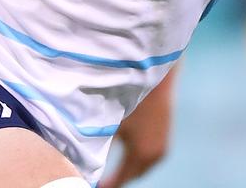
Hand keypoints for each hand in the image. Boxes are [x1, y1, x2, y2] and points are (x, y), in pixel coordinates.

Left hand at [98, 71, 173, 187]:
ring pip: (140, 166)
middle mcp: (155, 154)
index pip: (120, 180)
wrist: (154, 70)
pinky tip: (120, 154)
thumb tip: (81, 160)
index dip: (107, 184)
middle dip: (116, 180)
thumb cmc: (127, 93)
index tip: (91, 185)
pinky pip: (146, 156)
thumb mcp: (108, 121)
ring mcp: (162, 145)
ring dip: (125, 169)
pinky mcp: (164, 134)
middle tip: (98, 181)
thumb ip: (96, 144)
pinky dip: (133, 159)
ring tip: (105, 172)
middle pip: (132, 175)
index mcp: (141, 154)